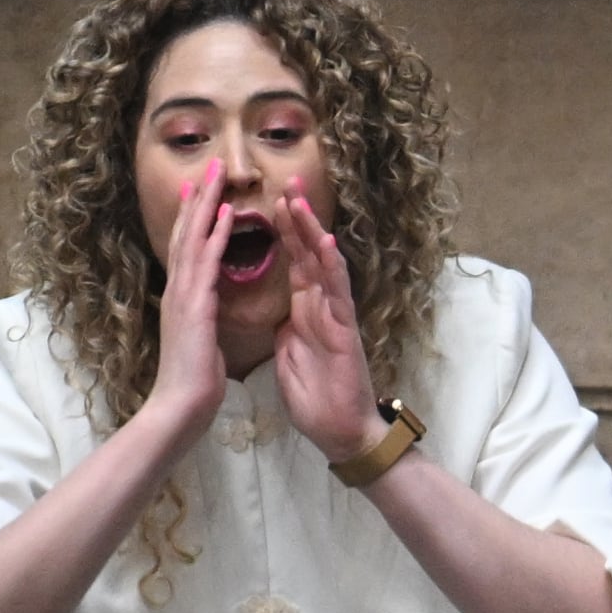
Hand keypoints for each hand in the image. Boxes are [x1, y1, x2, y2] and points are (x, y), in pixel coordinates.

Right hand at [135, 169, 237, 445]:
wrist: (180, 407)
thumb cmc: (192, 383)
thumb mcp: (199, 343)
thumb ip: (201, 321)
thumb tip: (206, 311)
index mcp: (181, 299)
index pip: (186, 249)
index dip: (193, 217)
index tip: (201, 189)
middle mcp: (177, 290)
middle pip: (185, 232)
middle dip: (198, 197)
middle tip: (208, 163)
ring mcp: (183, 295)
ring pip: (193, 237)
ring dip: (206, 202)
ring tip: (217, 171)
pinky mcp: (194, 305)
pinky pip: (207, 262)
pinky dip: (215, 234)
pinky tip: (226, 211)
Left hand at [272, 179, 386, 465]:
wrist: (339, 431)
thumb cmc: (316, 398)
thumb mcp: (288, 355)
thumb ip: (284, 328)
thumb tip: (274, 312)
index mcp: (304, 310)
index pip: (290, 261)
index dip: (279, 231)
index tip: (266, 201)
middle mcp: (321, 305)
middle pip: (306, 252)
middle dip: (295, 217)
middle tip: (284, 181)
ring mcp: (335, 314)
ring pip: (323, 262)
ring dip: (311, 230)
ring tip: (298, 199)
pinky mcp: (345, 329)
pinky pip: (339, 292)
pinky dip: (332, 266)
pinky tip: (324, 241)